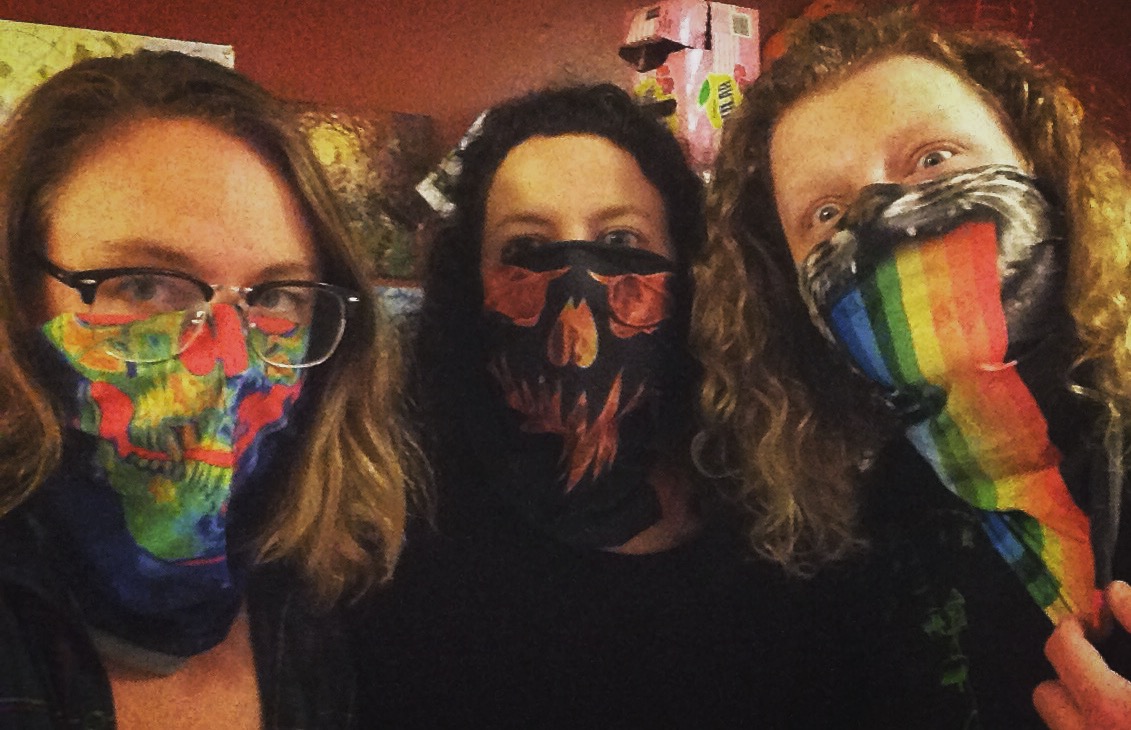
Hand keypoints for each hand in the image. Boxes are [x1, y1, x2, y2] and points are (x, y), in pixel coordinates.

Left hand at [1034, 581, 1130, 728]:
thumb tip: (1114, 592)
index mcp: (1110, 707)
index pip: (1061, 650)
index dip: (1072, 628)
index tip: (1091, 624)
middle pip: (1045, 695)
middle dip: (1067, 676)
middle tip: (1101, 666)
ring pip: (1059, 722)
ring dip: (1078, 707)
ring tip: (1112, 696)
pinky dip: (1088, 724)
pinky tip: (1117, 720)